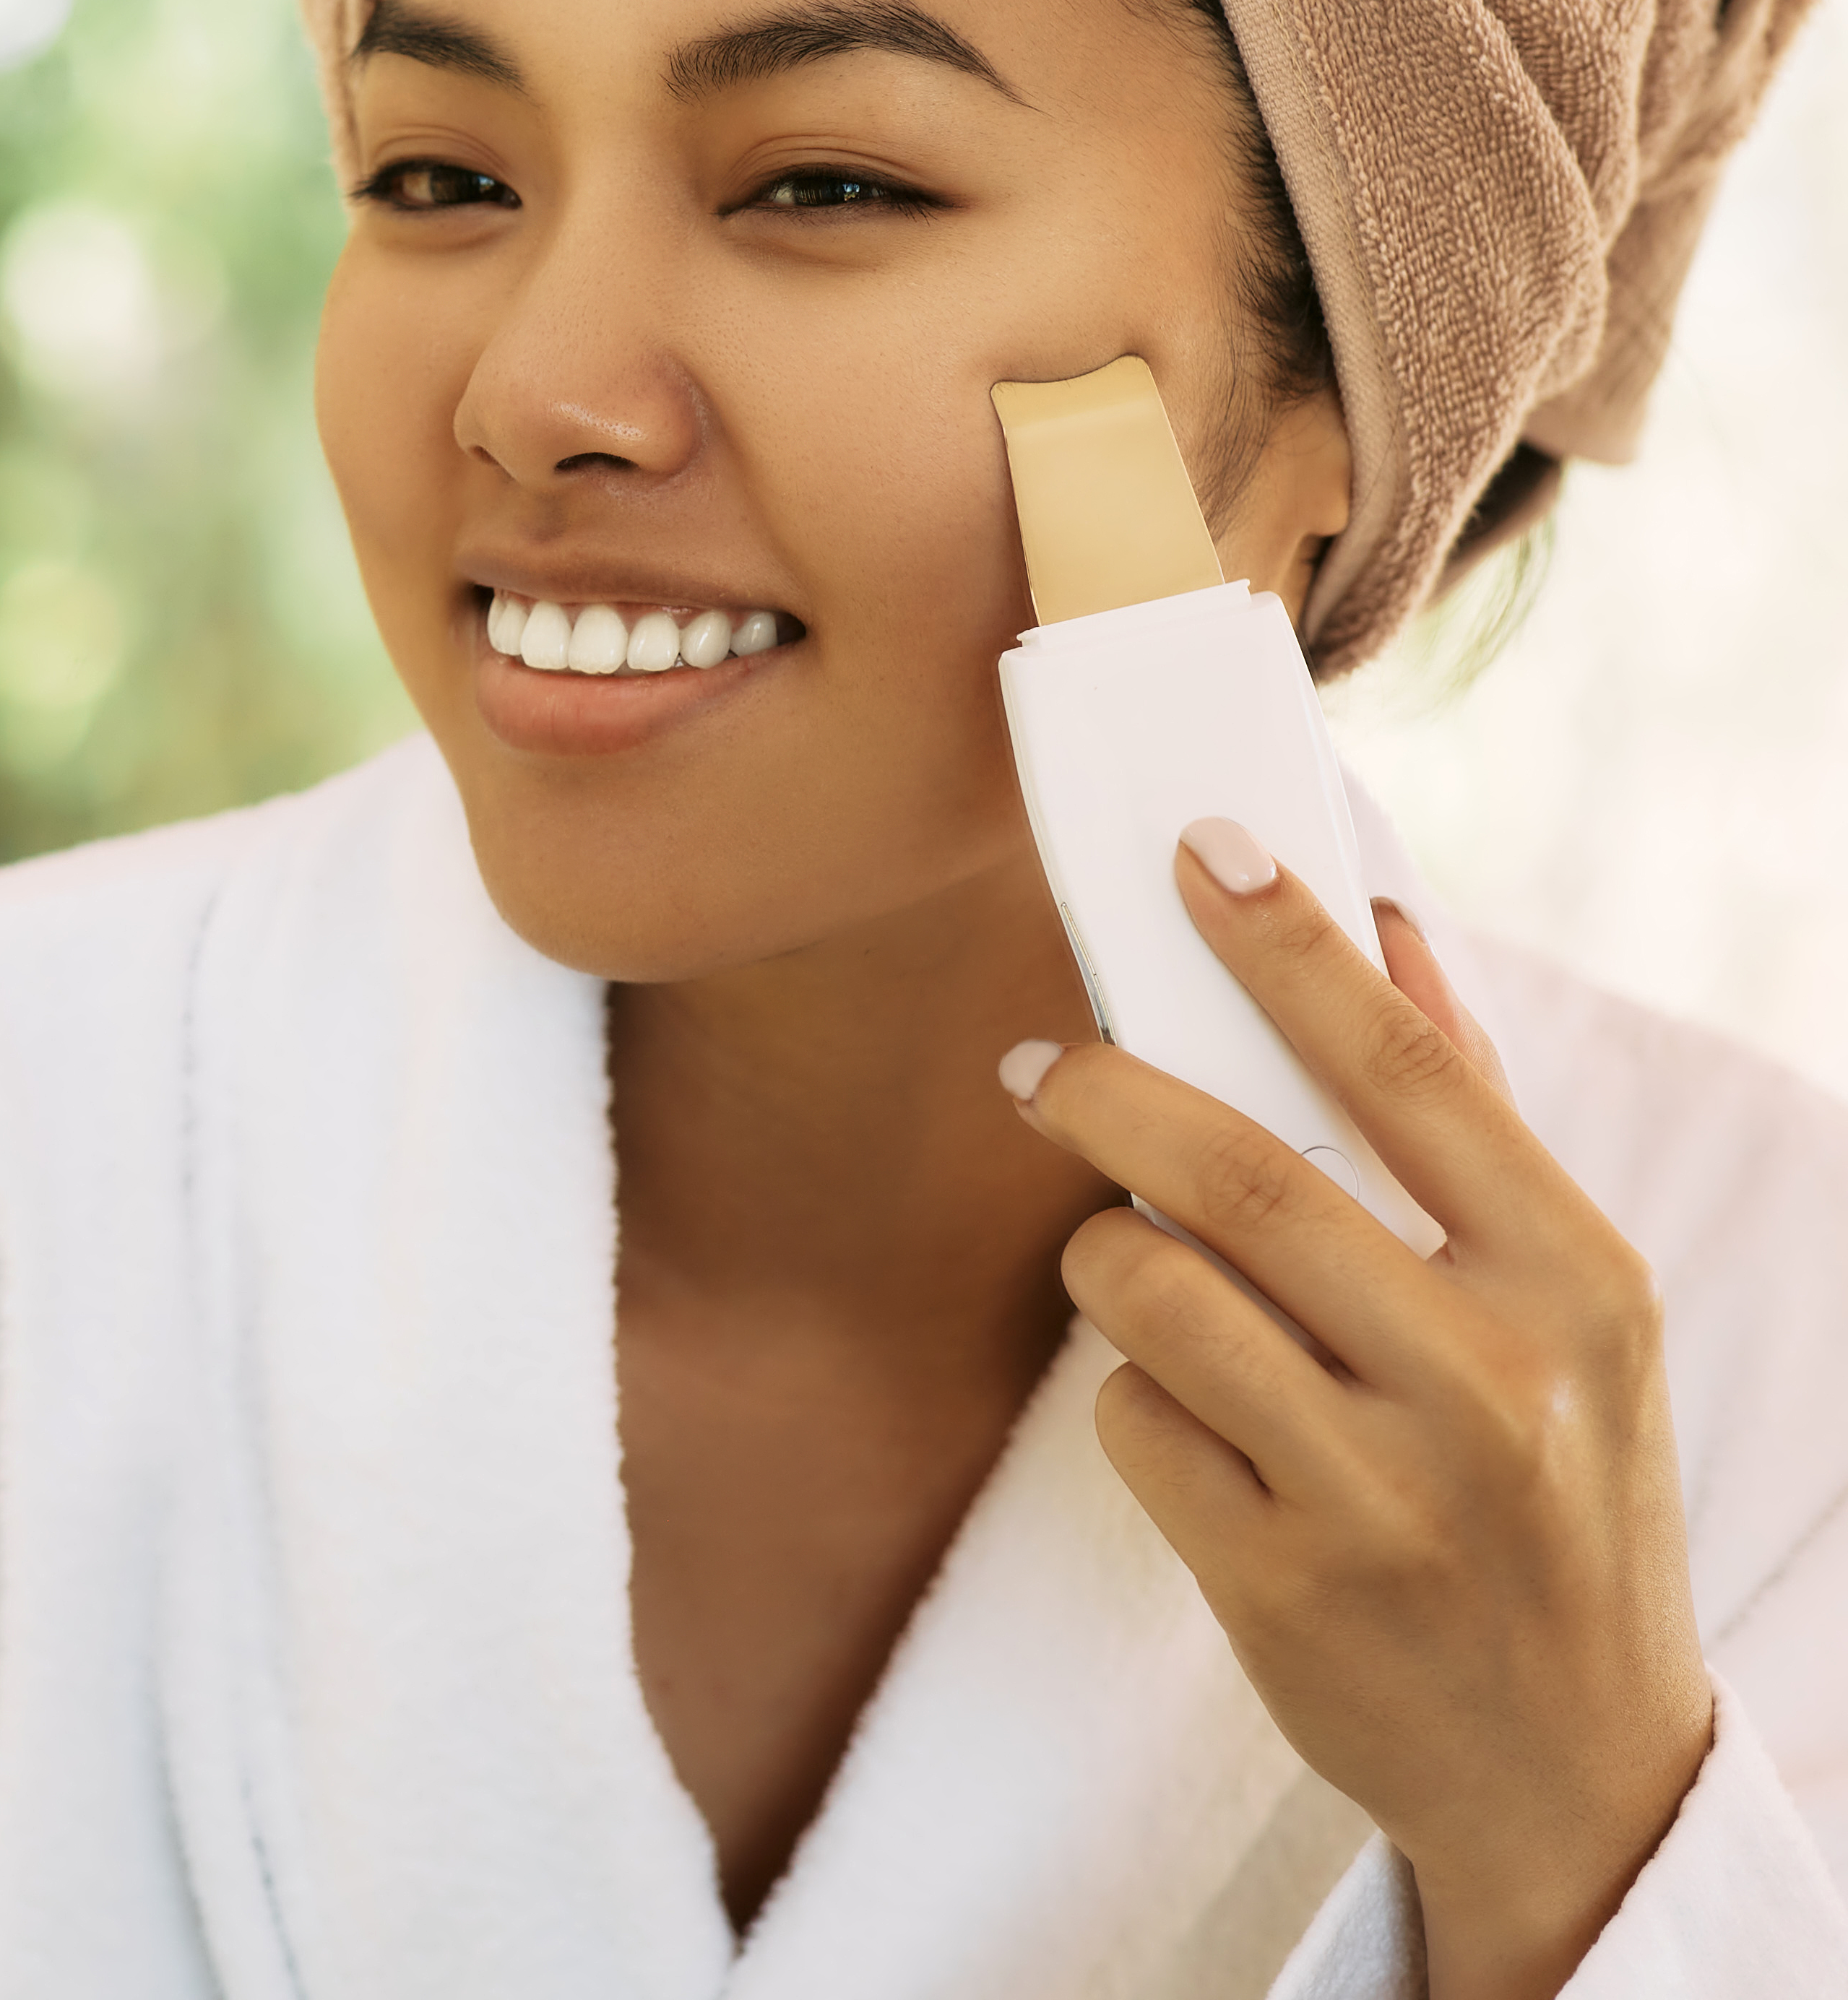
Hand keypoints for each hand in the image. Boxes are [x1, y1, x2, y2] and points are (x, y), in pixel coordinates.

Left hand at [998, 822, 1710, 1999]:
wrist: (1573, 1765)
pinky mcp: (1278, 1579)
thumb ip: (1472, 1120)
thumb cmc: (1557, 1494)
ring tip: (1146, 1282)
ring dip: (1110, 1261)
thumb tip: (1388, 927)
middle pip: (1238, 1173)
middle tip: (1039, 1064)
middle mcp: (1493, 1381)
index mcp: (1578, 1284)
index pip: (1410, 1071)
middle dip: (1105, 1094)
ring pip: (1151, 1292)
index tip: (1200, 852)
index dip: (1289, 950)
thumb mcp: (1569, 1317)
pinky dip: (1131, 1400)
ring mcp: (1384, 1492)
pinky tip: (1201, 1436)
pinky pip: (1129, 1419)